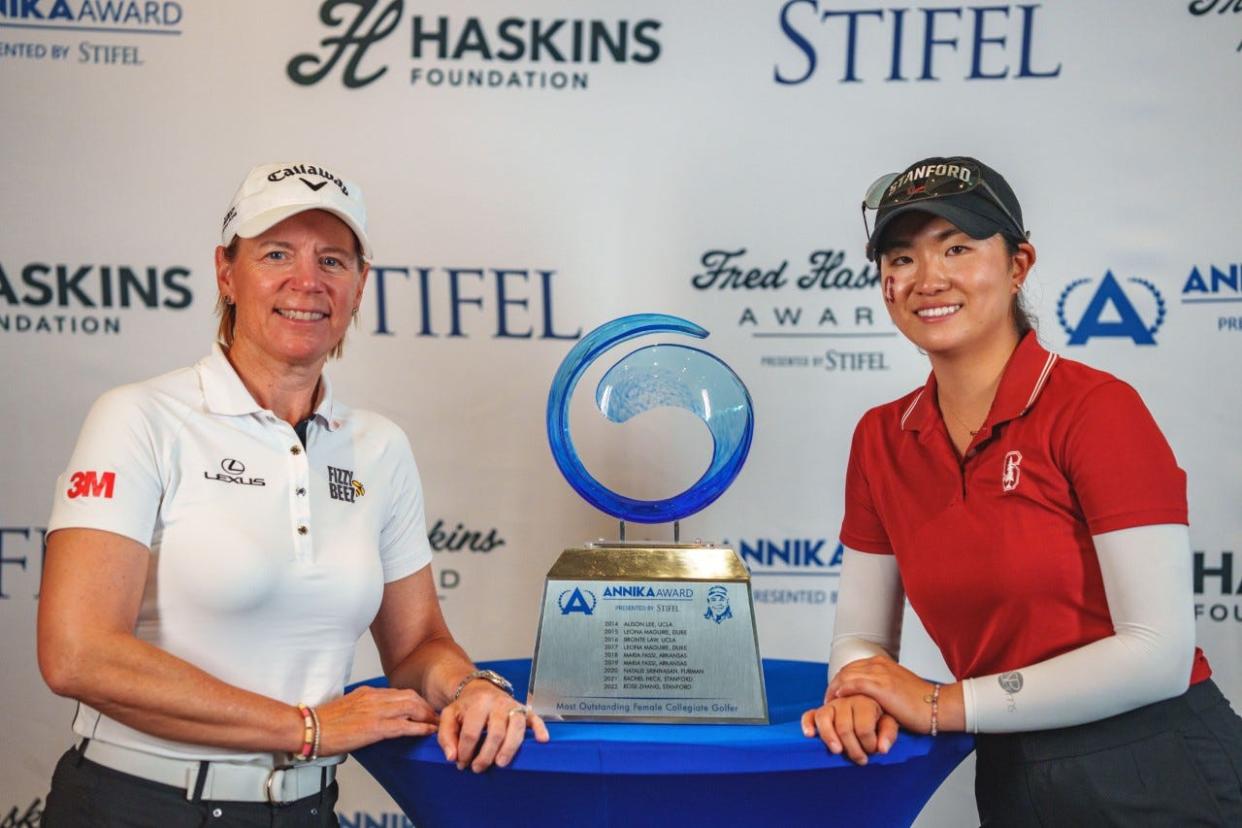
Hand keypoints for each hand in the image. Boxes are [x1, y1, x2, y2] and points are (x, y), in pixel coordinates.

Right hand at [314, 685, 438, 755]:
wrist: (308, 728)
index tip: (424, 708)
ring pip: (412, 708)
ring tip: (436, 725)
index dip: (416, 701)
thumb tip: (375, 718)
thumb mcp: (348, 708)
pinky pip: (404, 726)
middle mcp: (374, 698)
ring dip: (427, 716)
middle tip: (435, 716)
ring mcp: (375, 711)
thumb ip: (364, 708)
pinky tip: (428, 732)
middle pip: (411, 697)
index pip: (400, 692)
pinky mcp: (374, 727)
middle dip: (426, 707)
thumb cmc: (324, 723)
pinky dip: (420, 728)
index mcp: (368, 693)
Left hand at [437, 682, 549, 771]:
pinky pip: (535, 718)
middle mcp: (497, 703)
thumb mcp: (449, 716)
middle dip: (486, 755)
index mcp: (477, 703)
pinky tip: (541, 740)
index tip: (462, 763)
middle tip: (478, 768)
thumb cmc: (465, 707)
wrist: (480, 689)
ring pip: (516, 727)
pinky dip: (539, 729)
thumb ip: (446, 736)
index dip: (465, 751)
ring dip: (509, 748)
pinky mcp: (525, 710)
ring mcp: (513, 706)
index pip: (471, 732)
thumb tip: (452, 758)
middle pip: (495, 732)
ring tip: (500, 763)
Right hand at [801, 695, 897, 764]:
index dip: (868, 744)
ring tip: (837, 751)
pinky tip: (810, 735)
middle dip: (852, 748)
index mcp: (865, 701)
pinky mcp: (819, 711)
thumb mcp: (889, 722)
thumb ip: (888, 734)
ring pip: (823, 718)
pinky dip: (807, 725)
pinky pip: (808, 715)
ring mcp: (830, 704)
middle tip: (861, 760)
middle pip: (844, 726)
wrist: (867, 704)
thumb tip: (882, 749)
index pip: (863, 726)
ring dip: (829, 737)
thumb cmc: (878, 717)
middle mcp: (845, 700)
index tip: (873, 751)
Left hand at [826, 655, 956, 733]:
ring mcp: (880, 673)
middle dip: (833, 685)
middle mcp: (878, 664)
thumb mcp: (895, 689)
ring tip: (829, 704)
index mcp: (881, 663)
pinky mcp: (881, 685)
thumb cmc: (919, 703)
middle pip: (845, 670)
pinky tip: (837, 699)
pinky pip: (854, 683)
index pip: (851, 668)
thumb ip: (880, 688)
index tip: (833, 696)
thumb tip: (867, 698)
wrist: (938, 706)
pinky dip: (842, 690)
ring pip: (846, 676)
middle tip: (827, 701)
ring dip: (834, 689)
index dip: (839, 681)